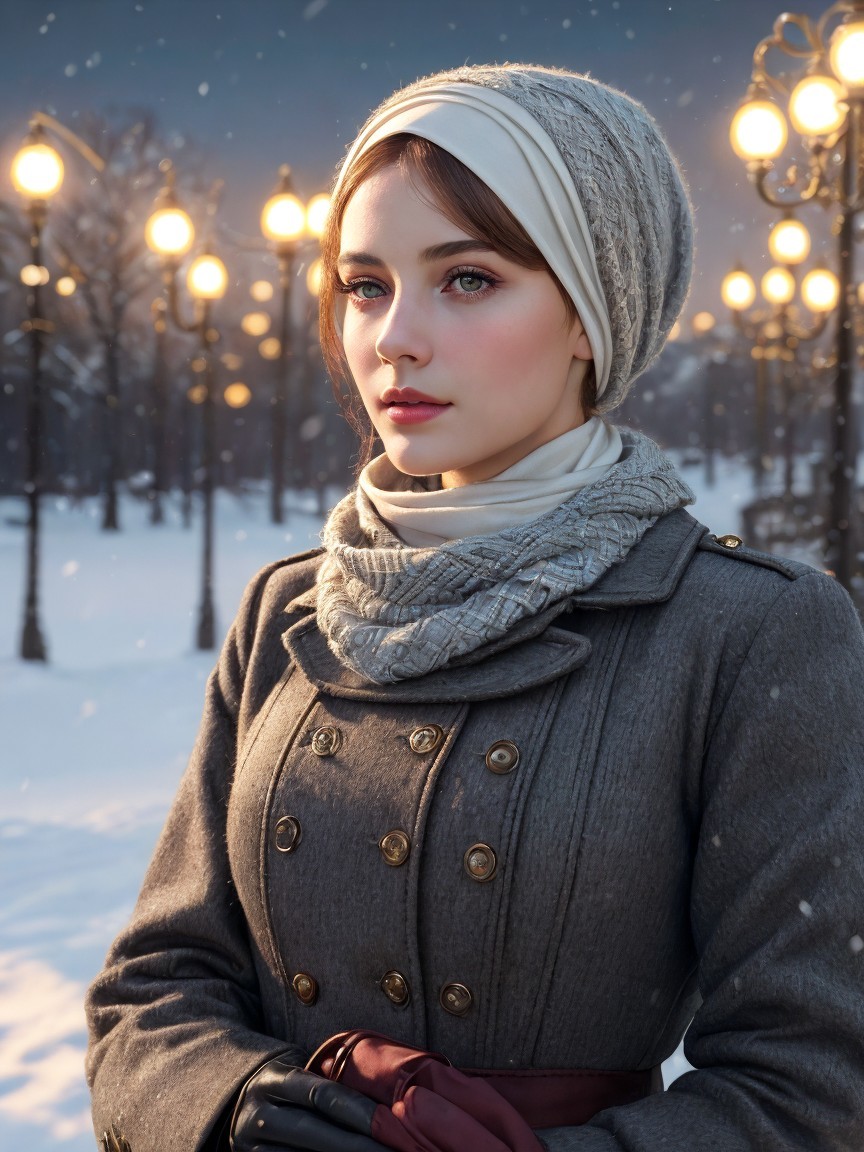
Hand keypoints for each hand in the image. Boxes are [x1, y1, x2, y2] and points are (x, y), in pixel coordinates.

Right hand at [230, 1056, 390, 1150]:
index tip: (390, 1124)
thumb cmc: (286, 1085)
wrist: (236, 1102)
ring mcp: (251, 1144)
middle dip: (359, 1145)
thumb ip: (329, 1083)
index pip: (323, 1095)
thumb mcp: (299, 1071)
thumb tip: (385, 1106)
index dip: (359, 1111)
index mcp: (275, 1079)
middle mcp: (259, 1113)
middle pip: (316, 1132)